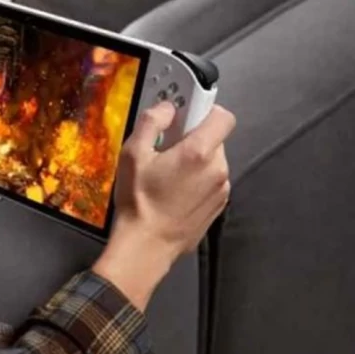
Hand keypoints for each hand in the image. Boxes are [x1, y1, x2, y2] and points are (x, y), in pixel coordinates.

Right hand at [94, 101, 236, 309]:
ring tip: (167, 175)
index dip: (204, 110)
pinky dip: (196, 180)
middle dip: (192, 138)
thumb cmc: (139, 202)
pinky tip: (174, 192)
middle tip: (165, 149)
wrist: (147, 246)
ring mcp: (221, 189)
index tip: (184, 115)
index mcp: (199, 152)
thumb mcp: (133, 155)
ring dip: (194, 161)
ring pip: (212, 161)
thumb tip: (166, 107)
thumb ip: (151, 122)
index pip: (221, 115)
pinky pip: (210, 181)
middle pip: (213, 138)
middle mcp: (217, 169)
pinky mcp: (218, 205)